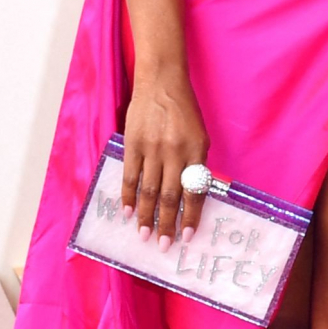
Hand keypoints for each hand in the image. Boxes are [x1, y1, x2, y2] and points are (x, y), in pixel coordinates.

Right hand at [120, 70, 208, 238]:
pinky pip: (129, 176)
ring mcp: (152, 149)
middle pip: (170, 196)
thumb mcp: (200, 136)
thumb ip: (196, 164)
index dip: (190, 216)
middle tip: (164, 245)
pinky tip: (127, 212)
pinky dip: (127, 196)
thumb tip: (192, 195)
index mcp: (196, 151)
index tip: (186, 236)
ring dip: (146, 216)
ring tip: (145, 236)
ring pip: (148, 190)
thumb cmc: (184, 111)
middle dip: (167, 223)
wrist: (161, 83)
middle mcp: (174, 152)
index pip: (194, 191)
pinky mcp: (132, 144)